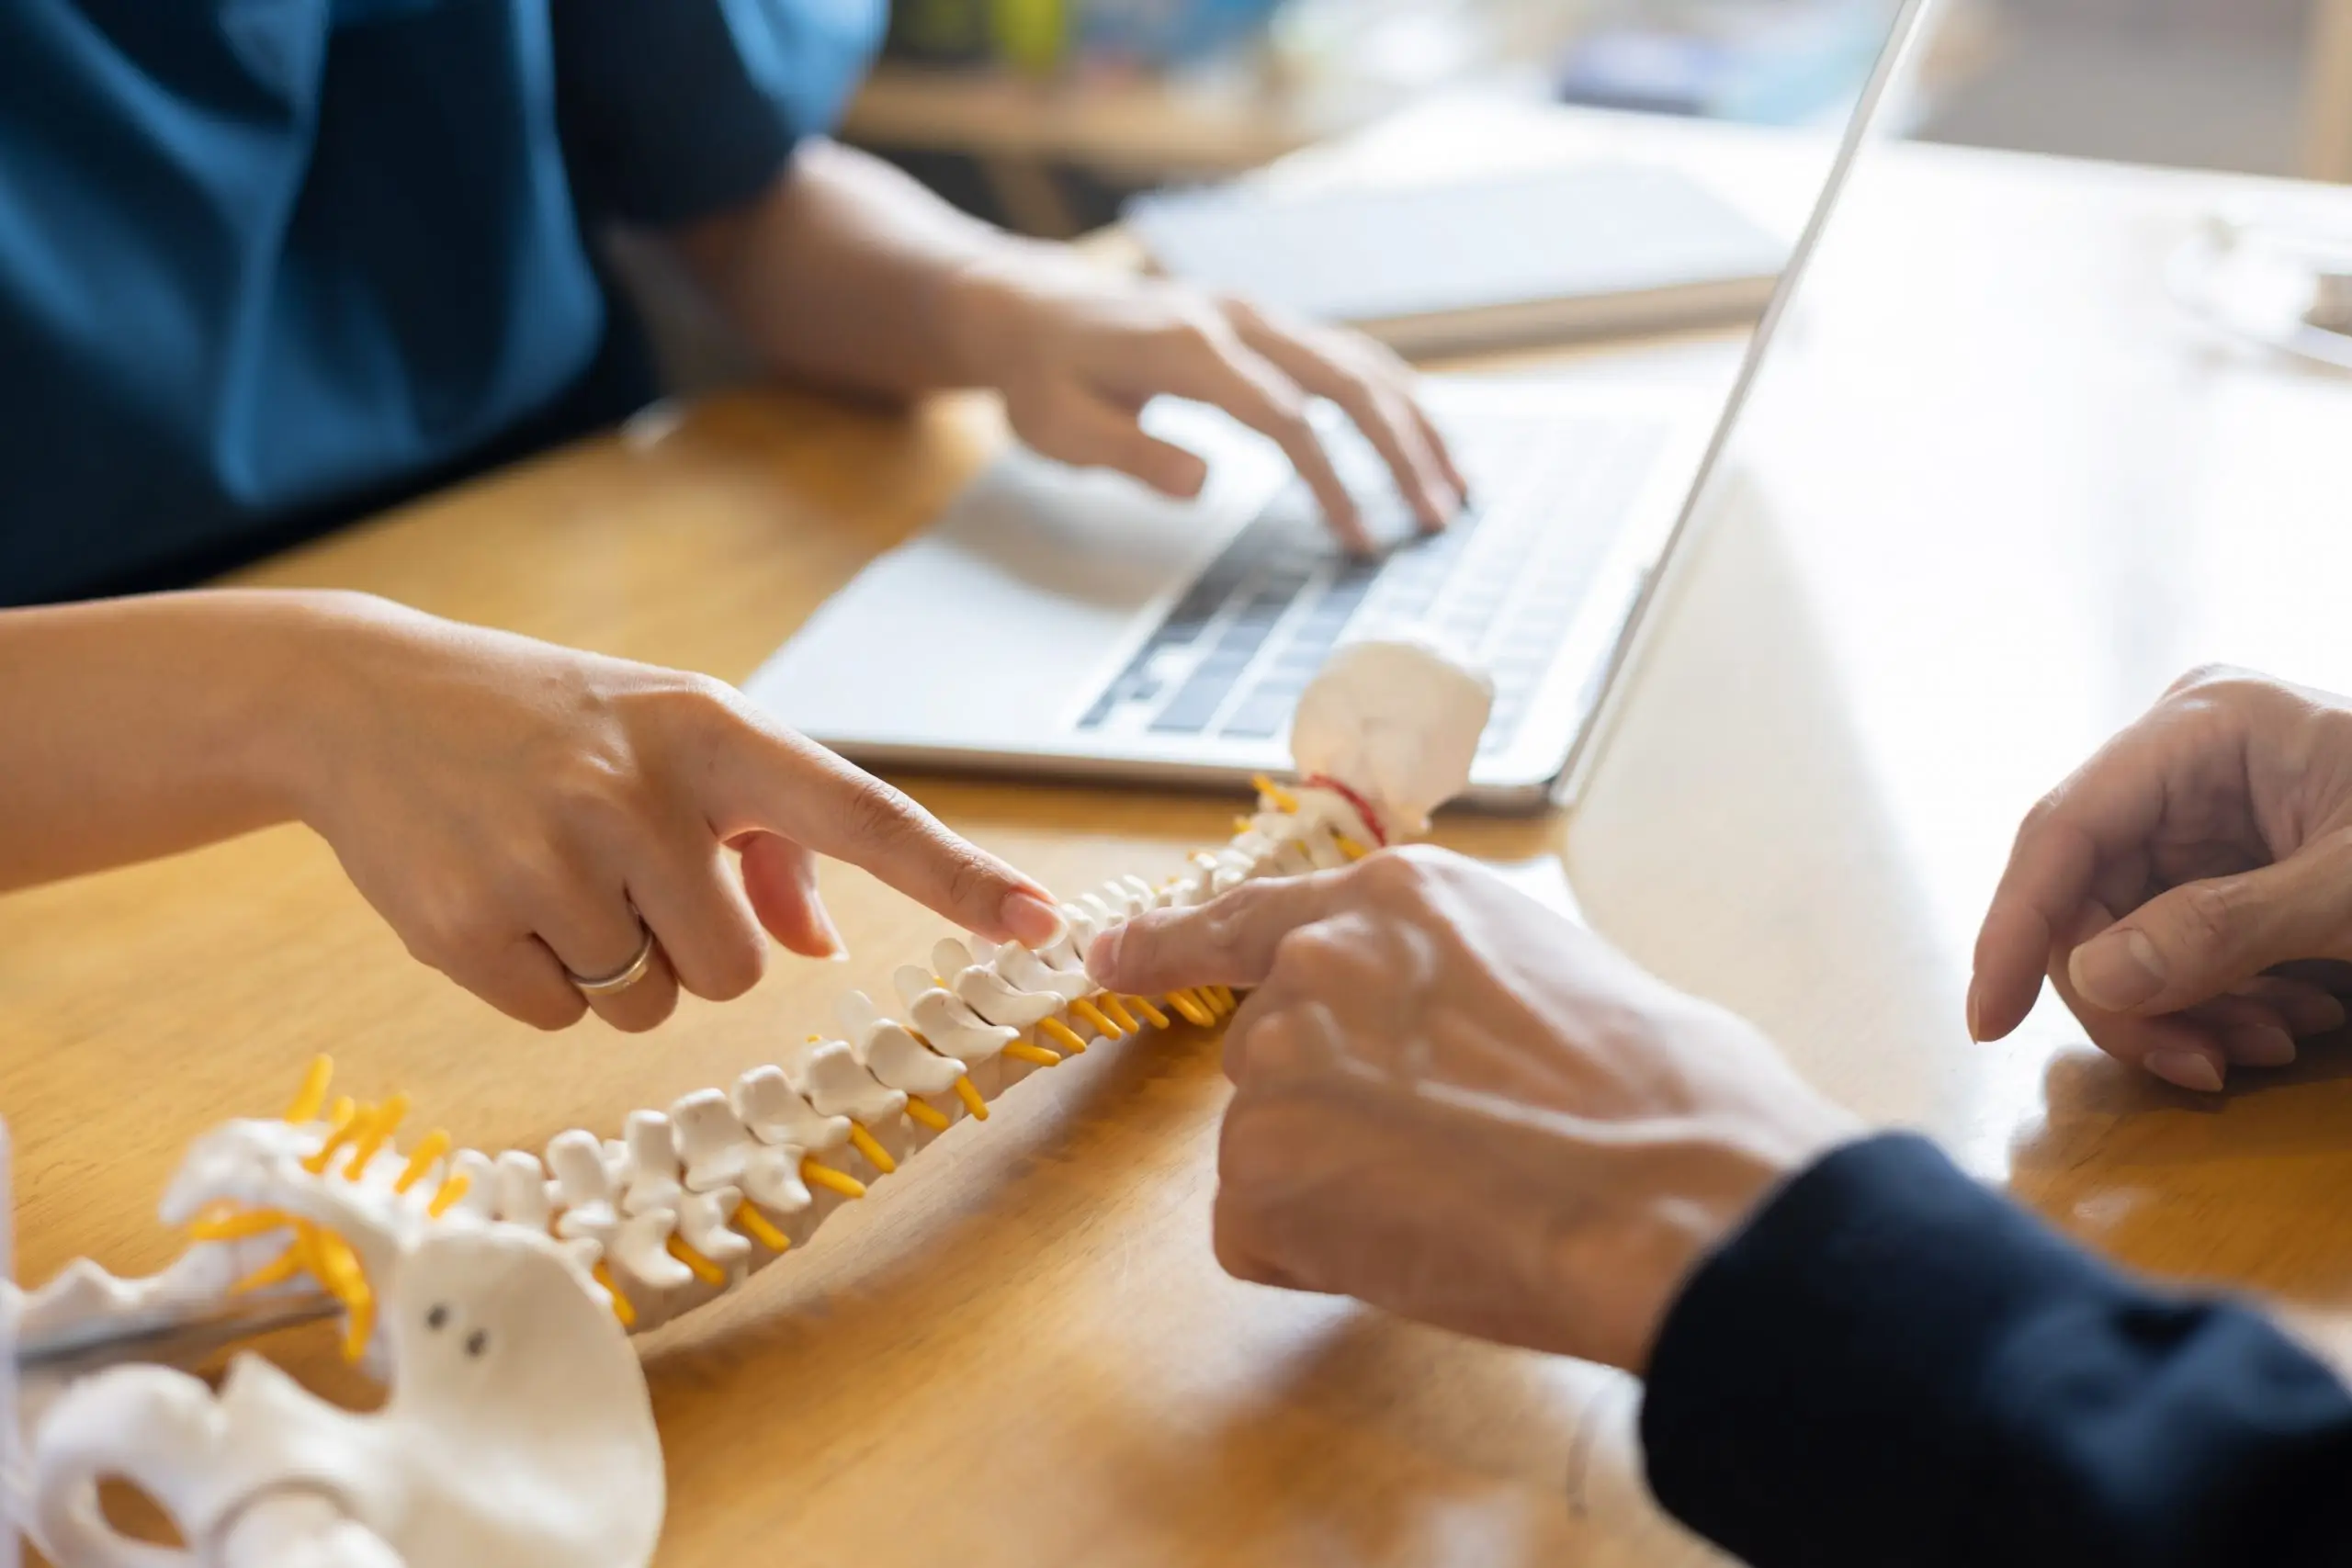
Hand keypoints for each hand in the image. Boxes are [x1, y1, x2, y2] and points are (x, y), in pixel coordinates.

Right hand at [286, 595, 1060, 1031]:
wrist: (366, 699)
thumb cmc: (557, 724)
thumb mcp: (674, 738)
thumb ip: (765, 839)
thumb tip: (822, 944)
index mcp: (714, 734)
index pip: (863, 816)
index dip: (957, 877)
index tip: (1042, 925)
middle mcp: (640, 792)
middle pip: (737, 970)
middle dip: (691, 942)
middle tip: (621, 866)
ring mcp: (549, 861)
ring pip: (654, 1001)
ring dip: (620, 963)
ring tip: (555, 870)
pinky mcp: (468, 928)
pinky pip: (566, 1017)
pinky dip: (544, 980)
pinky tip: (500, 896)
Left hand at [942, 244, 1466, 552]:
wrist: (1027, 306)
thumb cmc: (1040, 375)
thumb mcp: (1058, 427)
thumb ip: (1129, 453)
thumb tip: (1204, 484)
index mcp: (1189, 345)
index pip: (1285, 417)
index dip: (1330, 481)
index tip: (1356, 540)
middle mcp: (1237, 319)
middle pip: (1345, 379)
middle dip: (1401, 452)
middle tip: (1435, 519)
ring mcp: (1256, 316)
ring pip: (1359, 361)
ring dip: (1414, 424)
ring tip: (1456, 489)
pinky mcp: (1263, 326)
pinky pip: (1345, 355)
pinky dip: (1393, 398)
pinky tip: (1424, 439)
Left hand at [1084, 847, 1854, 1371]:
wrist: (1676, 1195)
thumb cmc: (1664, 1097)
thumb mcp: (1550, 966)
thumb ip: (1448, 977)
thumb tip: (1435, 1027)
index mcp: (1397, 900)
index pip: (1251, 916)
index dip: (1175, 946)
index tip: (1112, 958)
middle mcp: (1315, 962)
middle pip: (1273, 1057)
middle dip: (1337, 1113)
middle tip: (1455, 1152)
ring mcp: (1275, 1066)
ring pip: (1272, 1151)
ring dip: (1337, 1188)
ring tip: (1459, 1198)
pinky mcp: (1255, 1172)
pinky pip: (1264, 1234)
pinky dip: (1323, 1256)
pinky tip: (1419, 1244)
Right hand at [1972, 666, 2351, 1091]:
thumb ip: (2224, 928)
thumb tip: (2092, 977)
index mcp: (2203, 726)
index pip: (2064, 831)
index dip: (2017, 928)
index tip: (1989, 1021)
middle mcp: (2182, 763)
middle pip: (2087, 896)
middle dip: (2135, 993)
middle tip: (2204, 1065)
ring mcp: (2202, 814)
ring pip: (2124, 935)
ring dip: (2184, 1010)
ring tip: (2271, 1045)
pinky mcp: (2228, 865)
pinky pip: (2174, 947)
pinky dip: (2218, 1002)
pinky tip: (2286, 1021)